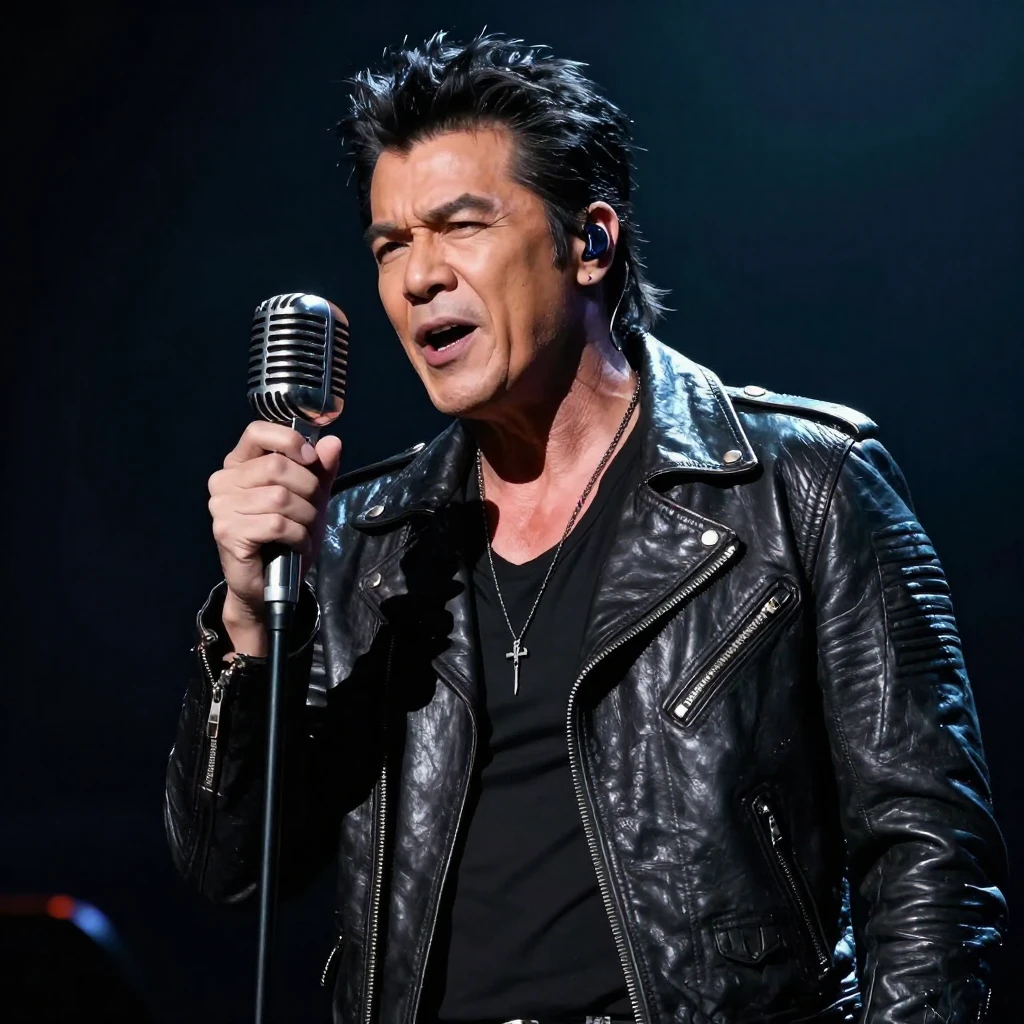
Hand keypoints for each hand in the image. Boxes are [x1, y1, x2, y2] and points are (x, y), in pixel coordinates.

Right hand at [207, 422, 342, 652]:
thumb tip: (333, 442)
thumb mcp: (310, 498)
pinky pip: (277, 524)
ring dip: (306, 517)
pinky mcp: (228, 532)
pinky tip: (297, 545)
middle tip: (312, 510)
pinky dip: (298, 537)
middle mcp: (224, 481)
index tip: (311, 459)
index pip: (257, 431)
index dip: (289, 441)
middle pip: (277, 466)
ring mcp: (221, 507)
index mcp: (239, 464)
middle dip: (308, 489)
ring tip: (304, 531)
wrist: (267, 584)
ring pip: (281, 497)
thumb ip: (320, 470)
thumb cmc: (285, 537)